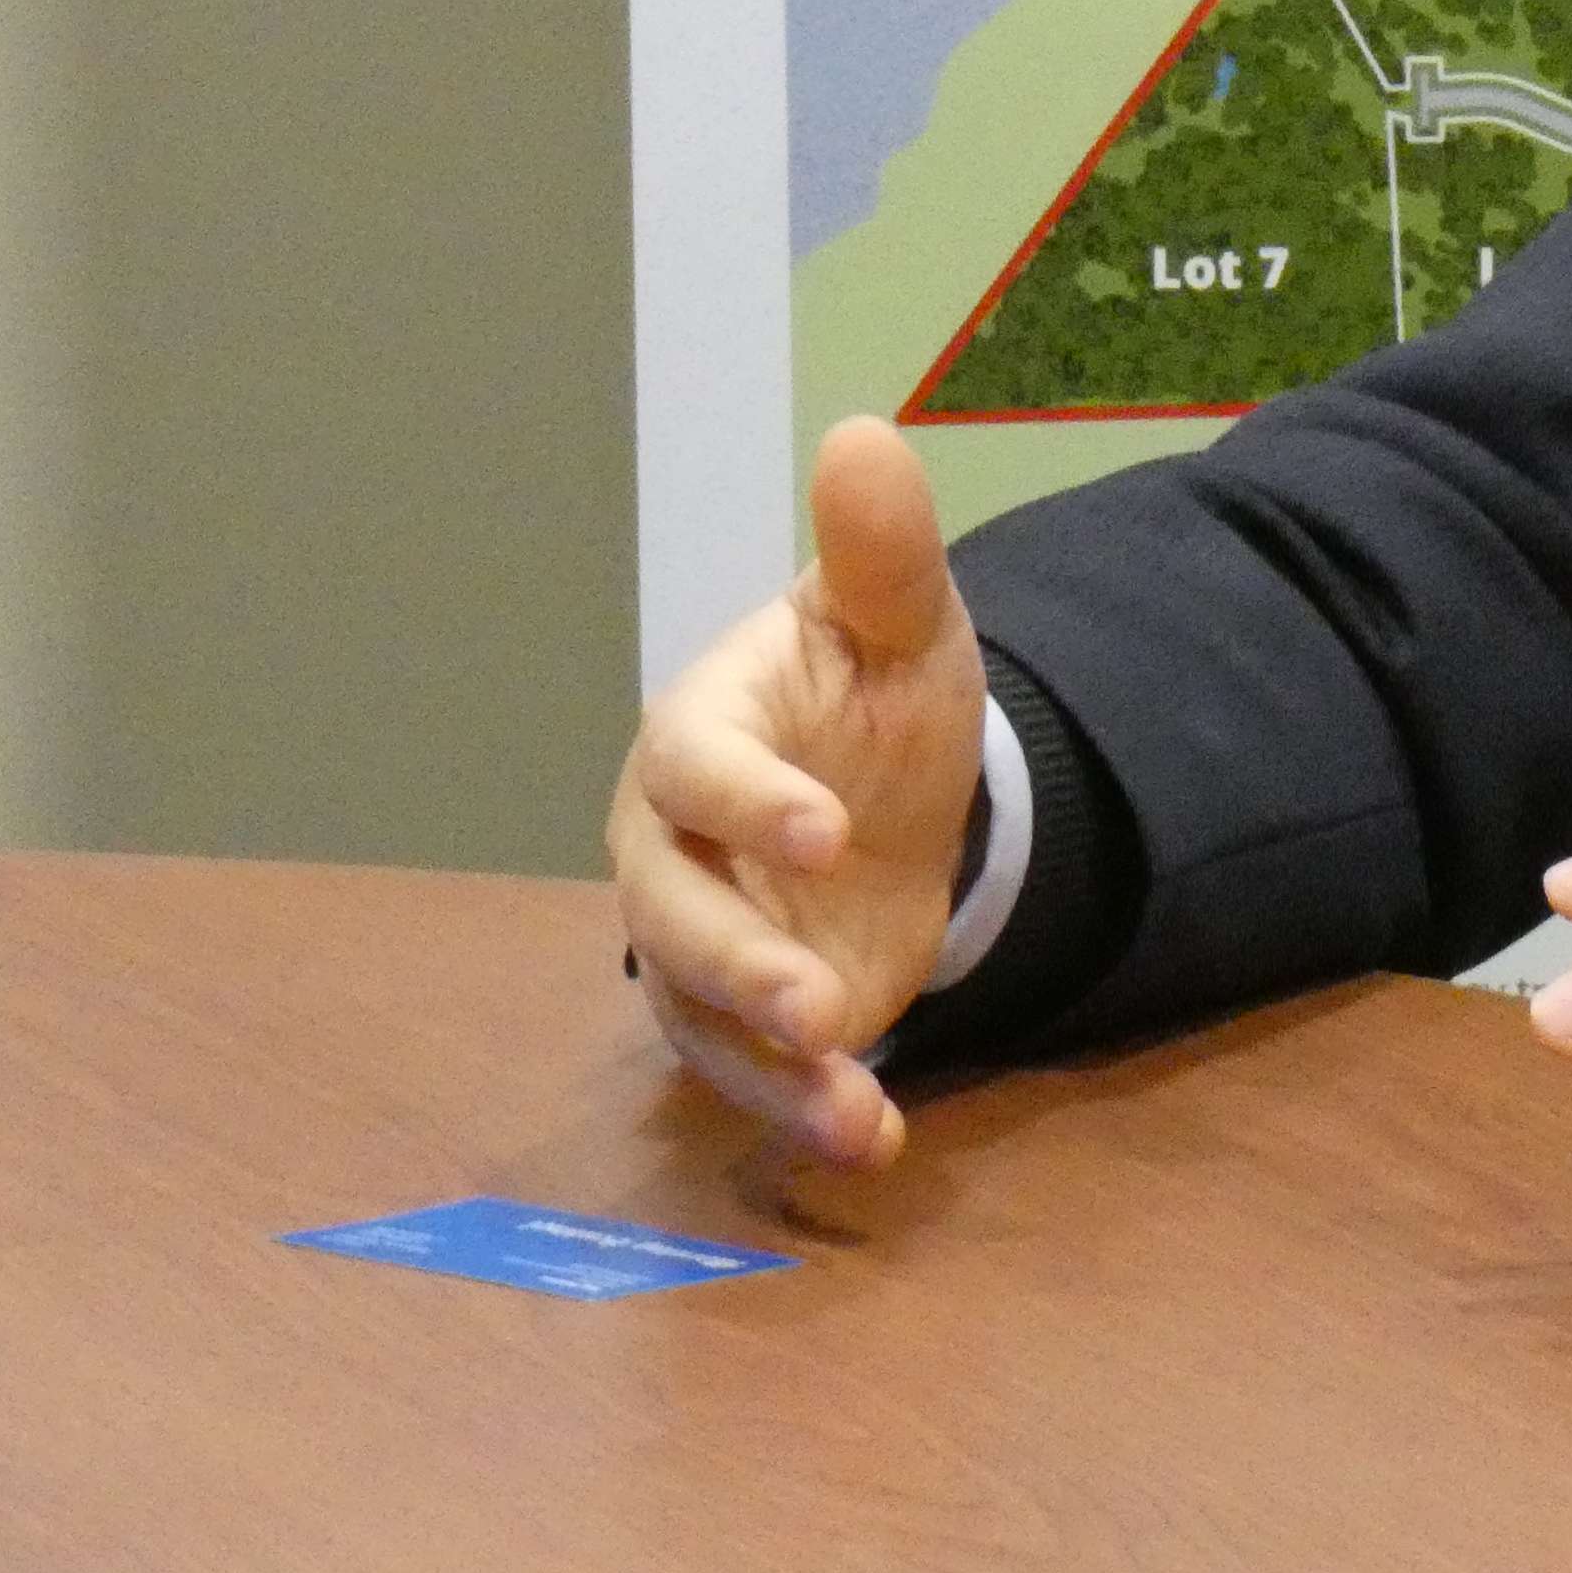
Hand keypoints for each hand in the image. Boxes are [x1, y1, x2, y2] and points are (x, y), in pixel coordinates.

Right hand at [604, 416, 985, 1170]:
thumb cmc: (874, 691)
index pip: (696, 768)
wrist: (893, 788)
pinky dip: (807, 1110)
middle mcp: (671, 846)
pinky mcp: (742, 1018)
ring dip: (768, 1060)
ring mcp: (700, 939)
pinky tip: (871, 1137)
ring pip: (700, 1010)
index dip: (748, 799)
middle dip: (737, 961)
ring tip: (844, 1094)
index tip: (826, 828)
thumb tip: (866, 434)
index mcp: (700, 733)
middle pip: (671, 911)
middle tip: (815, 1003)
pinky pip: (752, 1071)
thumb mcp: (901, 620)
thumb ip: (882, 550)